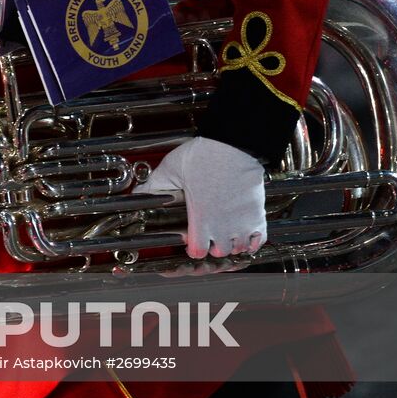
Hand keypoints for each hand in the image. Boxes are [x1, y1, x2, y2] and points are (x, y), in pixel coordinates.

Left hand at [136, 137, 265, 258]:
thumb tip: (136, 195)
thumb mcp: (169, 170)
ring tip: (226, 234)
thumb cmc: (203, 156)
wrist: (234, 145)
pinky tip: (246, 235)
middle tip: (209, 236)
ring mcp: (243, 221)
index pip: (197, 251)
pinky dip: (253, 242)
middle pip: (219, 252)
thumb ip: (152, 186)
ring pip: (238, 248)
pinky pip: (259, 240)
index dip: (193, 248)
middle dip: (213, 247)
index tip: (191, 241)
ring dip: (232, 244)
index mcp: (200, 218)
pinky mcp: (258, 213)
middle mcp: (223, 225)